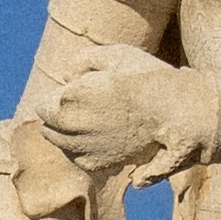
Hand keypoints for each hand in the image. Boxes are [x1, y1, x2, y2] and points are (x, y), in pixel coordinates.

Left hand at [36, 46, 214, 176]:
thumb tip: (66, 78)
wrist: (177, 113)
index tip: (76, 90)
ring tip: (95, 120)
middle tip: (85, 106)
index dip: (58, 96)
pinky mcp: (98, 165)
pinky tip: (103, 135)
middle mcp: (71, 129)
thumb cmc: (146, 78)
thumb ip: (82, 61)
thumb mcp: (115, 54)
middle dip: (59, 117)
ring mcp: (84, 150)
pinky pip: (77, 157)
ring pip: (61, 145)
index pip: (43, 105)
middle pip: (48, 128)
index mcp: (68, 101)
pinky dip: (83, 148)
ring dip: (69, 133)